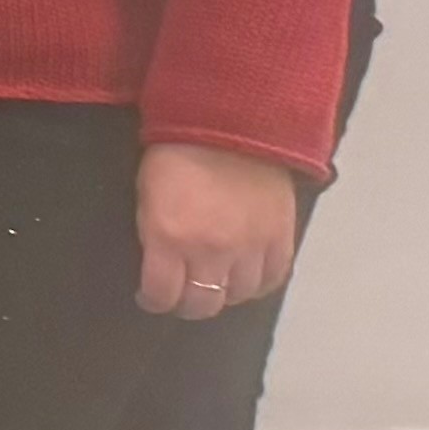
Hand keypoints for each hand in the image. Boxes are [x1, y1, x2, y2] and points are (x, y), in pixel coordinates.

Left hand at [135, 141, 303, 316]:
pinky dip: (258, 285)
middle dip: (188, 305)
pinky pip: (273, 279)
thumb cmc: (175, 155)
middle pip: (203, 304)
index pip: (162, 294)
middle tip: (182, 297)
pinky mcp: (281, 239)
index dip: (154, 300)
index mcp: (170, 238)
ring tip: (215, 285)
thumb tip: (158, 266)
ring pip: (238, 295)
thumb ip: (154, 237)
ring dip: (224, 294)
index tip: (151, 297)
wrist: (231, 124)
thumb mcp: (147, 198)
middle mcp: (211, 251)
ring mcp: (250, 248)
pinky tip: (247, 280)